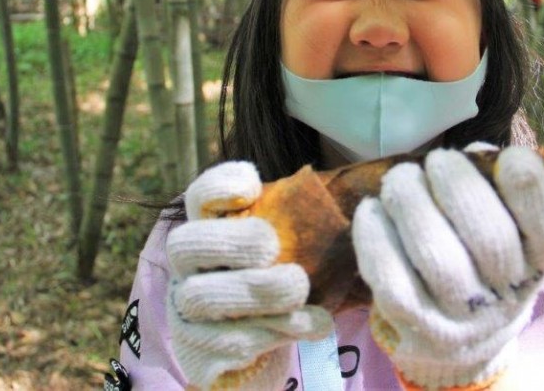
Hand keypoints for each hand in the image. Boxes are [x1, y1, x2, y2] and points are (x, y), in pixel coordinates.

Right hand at [166, 162, 332, 389]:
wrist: (273, 348)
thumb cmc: (289, 285)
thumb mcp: (303, 249)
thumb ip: (312, 226)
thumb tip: (359, 199)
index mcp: (213, 233)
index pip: (199, 196)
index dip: (218, 187)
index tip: (253, 187)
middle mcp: (189, 271)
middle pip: (184, 244)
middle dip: (232, 242)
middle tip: (273, 246)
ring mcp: (185, 314)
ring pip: (200, 297)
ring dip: (257, 292)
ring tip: (301, 290)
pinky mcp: (197, 356)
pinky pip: (220, 344)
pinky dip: (270, 333)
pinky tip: (310, 324)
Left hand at [351, 145, 543, 388]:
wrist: (462, 338)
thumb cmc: (485, 260)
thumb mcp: (509, 225)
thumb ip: (497, 182)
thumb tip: (477, 154)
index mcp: (540, 263)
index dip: (530, 188)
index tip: (508, 158)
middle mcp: (508, 295)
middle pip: (490, 239)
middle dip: (458, 184)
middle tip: (438, 160)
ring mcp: (462, 317)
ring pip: (437, 257)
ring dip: (412, 203)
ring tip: (401, 177)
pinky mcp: (416, 326)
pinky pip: (392, 278)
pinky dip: (376, 236)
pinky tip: (372, 209)